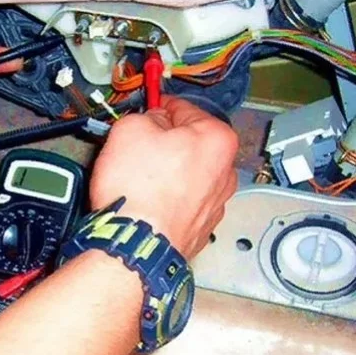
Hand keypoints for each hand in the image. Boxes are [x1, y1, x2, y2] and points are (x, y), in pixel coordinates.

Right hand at [89, 96, 238, 259]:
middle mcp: (225, 172)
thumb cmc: (138, 191)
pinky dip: (165, 199)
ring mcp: (215, 203)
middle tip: (135, 150)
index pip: (183, 109)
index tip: (146, 113)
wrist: (136, 246)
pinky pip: (181, 201)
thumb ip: (145, 116)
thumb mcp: (129, 129)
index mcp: (217, 139)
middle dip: (162, 144)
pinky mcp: (201, 227)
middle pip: (188, 143)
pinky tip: (145, 202)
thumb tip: (149, 121)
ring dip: (165, 173)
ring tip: (136, 181)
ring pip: (185, 174)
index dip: (157, 110)